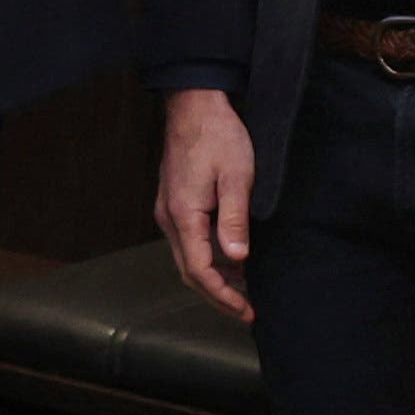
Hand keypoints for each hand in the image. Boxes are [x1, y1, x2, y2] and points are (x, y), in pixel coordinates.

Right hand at [155, 88, 260, 323]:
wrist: (194, 104)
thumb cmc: (217, 135)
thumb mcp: (237, 175)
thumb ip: (235, 218)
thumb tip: (237, 257)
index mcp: (184, 215)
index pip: (200, 270)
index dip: (223, 295)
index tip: (246, 309)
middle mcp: (169, 218)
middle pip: (189, 272)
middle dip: (218, 295)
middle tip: (246, 310)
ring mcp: (167, 211)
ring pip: (188, 259)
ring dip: (213, 278)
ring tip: (243, 290)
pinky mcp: (173, 203)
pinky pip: (188, 242)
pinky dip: (208, 259)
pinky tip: (230, 260)